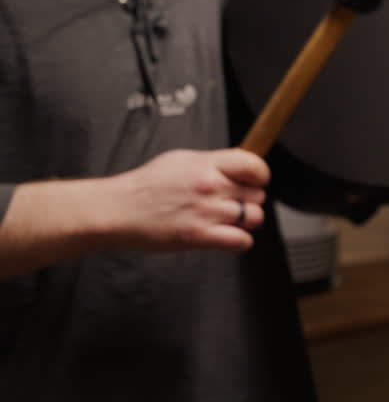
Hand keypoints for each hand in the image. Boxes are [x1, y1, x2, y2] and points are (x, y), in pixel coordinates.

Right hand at [104, 149, 270, 252]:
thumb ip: (213, 163)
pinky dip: (239, 241)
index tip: (253, 181)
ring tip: (227, 220)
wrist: (116, 210)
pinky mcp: (200, 237)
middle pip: (257, 194)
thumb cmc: (145, 186)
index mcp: (206, 164)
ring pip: (254, 217)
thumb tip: (239, 166)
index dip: (259, 175)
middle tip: (231, 203)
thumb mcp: (180, 160)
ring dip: (245, 221)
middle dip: (248, 199)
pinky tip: (225, 236)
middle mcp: (210, 186)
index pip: (255, 165)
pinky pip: (242, 241)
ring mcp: (207, 212)